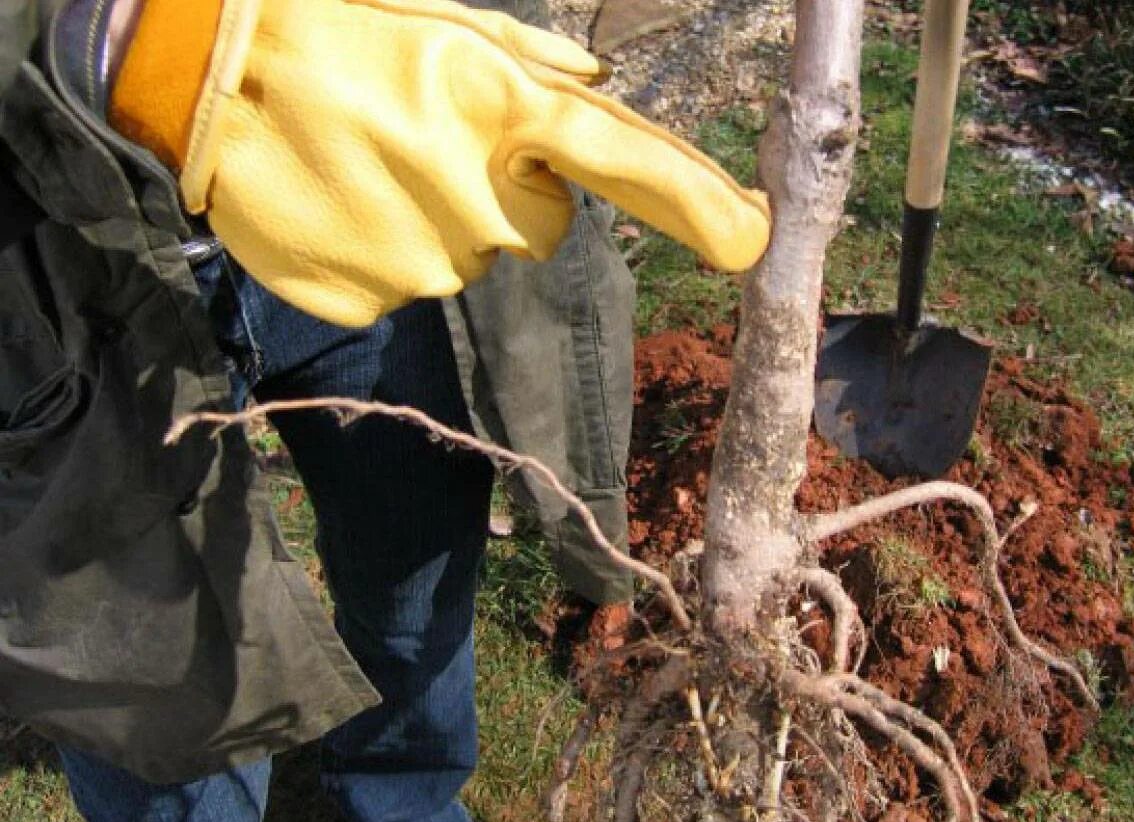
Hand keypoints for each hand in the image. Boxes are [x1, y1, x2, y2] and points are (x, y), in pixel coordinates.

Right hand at [111, 0, 770, 325]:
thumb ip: (531, 61)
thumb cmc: (330, 30)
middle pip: (542, 229)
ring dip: (440, 220)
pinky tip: (342, 203)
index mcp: (499, 107)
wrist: (201, 79)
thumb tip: (594, 89)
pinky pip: (407, 287)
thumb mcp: (440, 19)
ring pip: (471, 259)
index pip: (624, 162)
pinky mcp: (371, 301)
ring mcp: (422, 260)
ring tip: (371, 161)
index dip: (695, 200)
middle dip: (508, 195)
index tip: (750, 237)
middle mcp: (475, 197)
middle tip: (430, 142)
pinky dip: (386, 253)